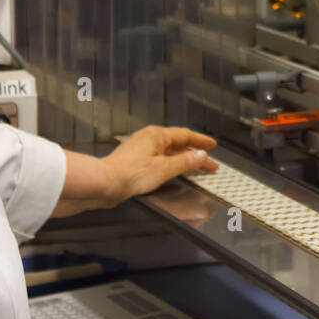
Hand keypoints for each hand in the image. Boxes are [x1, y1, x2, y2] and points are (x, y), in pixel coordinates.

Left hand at [102, 126, 219, 203]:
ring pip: (169, 153)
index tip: (212, 145)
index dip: (201, 141)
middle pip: (178, 145)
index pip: (185, 135)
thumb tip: (201, 155)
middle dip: (195, 154)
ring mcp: (142, 150)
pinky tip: (174, 173)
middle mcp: (149, 139)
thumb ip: (185, 162)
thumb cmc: (130, 173)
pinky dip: (171, 165)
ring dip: (184, 161)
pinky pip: (160, 160)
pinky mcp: (136, 161)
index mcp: (157, 135)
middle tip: (209, 163)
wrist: (106, 183)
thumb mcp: (164, 168)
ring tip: (196, 169)